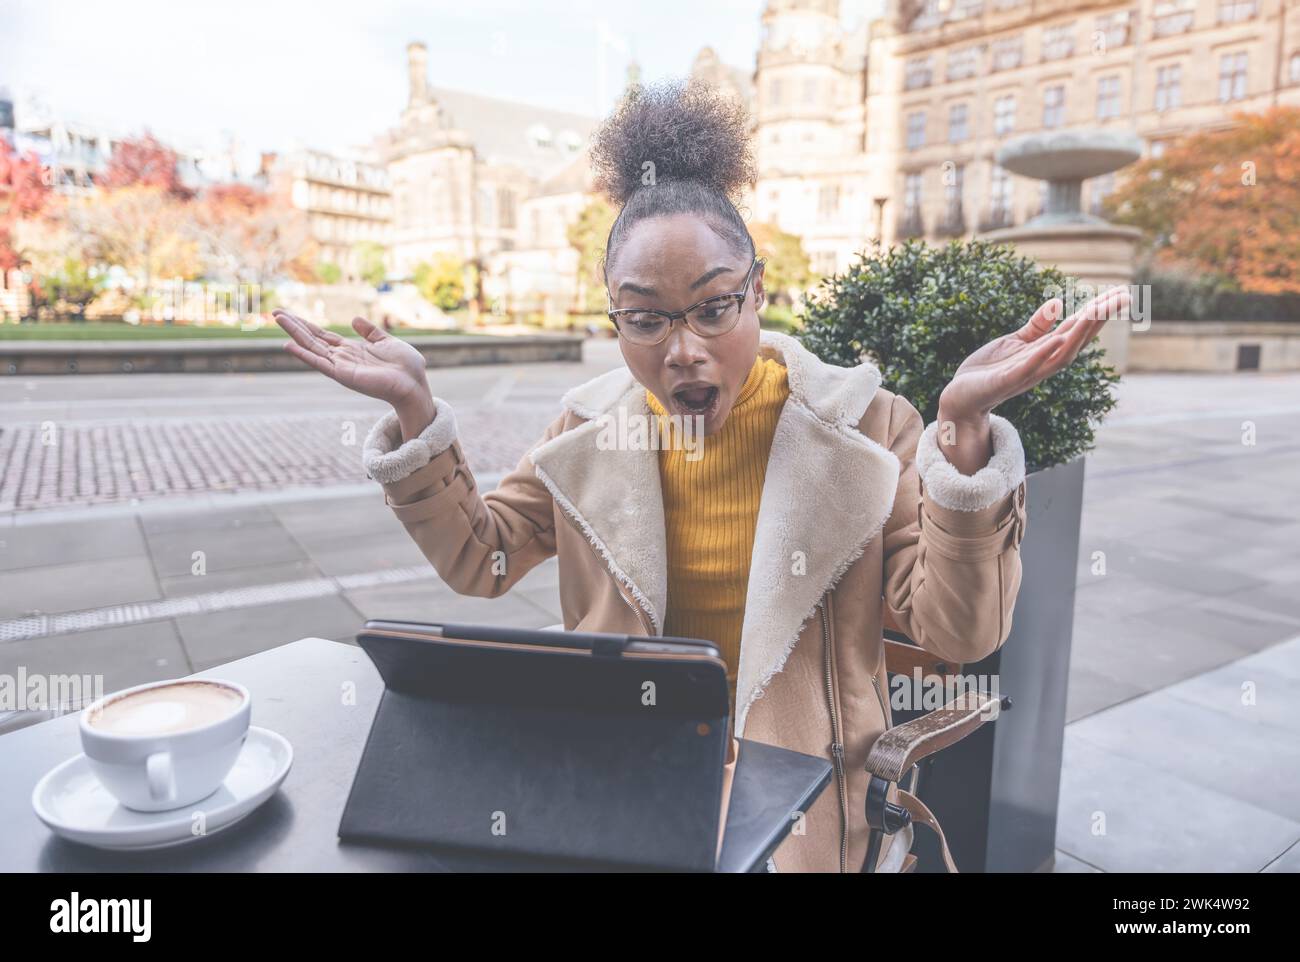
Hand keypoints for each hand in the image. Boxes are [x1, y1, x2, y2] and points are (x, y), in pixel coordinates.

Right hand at [274, 310, 434, 439]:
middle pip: (312, 339)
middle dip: (294, 325)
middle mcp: (342, 358)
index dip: (306, 324)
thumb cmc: (406, 366)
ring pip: (312, 347)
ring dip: (294, 333)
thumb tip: (354, 319)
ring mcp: (341, 367)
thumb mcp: (387, 341)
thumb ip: (370, 332)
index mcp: (352, 350)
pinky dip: (304, 355)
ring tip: (278, 318)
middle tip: (275, 312)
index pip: (323, 335)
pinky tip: (289, 345)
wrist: (415, 383)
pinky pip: (319, 363)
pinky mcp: (343, 375)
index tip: (289, 313)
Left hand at [935, 285, 1129, 474]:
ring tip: (1095, 312)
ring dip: (1079, 334)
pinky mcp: (1006, 381)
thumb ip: (1036, 326)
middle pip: (1077, 339)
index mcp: (1044, 351)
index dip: (1098, 312)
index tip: (1122, 294)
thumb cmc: (989, 370)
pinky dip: (1042, 354)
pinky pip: (1028, 368)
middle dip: (1099, 319)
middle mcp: (1042, 363)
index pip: (1077, 329)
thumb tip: (1058, 302)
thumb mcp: (1014, 342)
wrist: (961, 396)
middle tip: (1123, 297)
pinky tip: (1056, 339)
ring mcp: (1026, 374)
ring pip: (1060, 355)